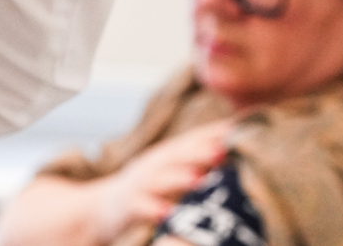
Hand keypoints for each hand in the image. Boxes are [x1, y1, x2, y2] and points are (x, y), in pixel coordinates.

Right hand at [93, 122, 230, 240]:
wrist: (102, 209)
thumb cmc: (147, 190)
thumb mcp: (171, 172)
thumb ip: (198, 162)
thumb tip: (233, 153)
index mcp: (167, 155)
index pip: (192, 140)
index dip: (213, 133)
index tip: (240, 128)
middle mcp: (153, 164)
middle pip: (177, 155)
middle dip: (199, 151)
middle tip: (223, 150)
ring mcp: (138, 184)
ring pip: (158, 179)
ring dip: (178, 177)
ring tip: (199, 179)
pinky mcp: (127, 206)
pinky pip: (140, 207)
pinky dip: (153, 209)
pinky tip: (167, 213)